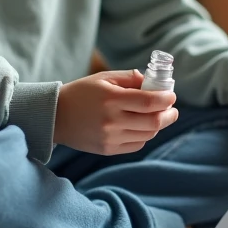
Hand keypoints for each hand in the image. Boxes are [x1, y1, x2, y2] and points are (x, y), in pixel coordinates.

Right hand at [54, 69, 177, 155]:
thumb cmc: (81, 93)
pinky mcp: (108, 149)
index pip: (148, 102)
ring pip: (147, 135)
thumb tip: (153, 83)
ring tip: (158, 116)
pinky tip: (142, 126)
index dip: (165, 99)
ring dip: (158, 125)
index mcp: (111, 99)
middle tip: (172, 109)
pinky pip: (136, 144)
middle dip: (168, 115)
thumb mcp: (103, 78)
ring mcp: (110, 138)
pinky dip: (144, 135)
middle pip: (153, 122)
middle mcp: (112, 121)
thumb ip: (130, 78)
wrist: (55, 117)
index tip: (171, 96)